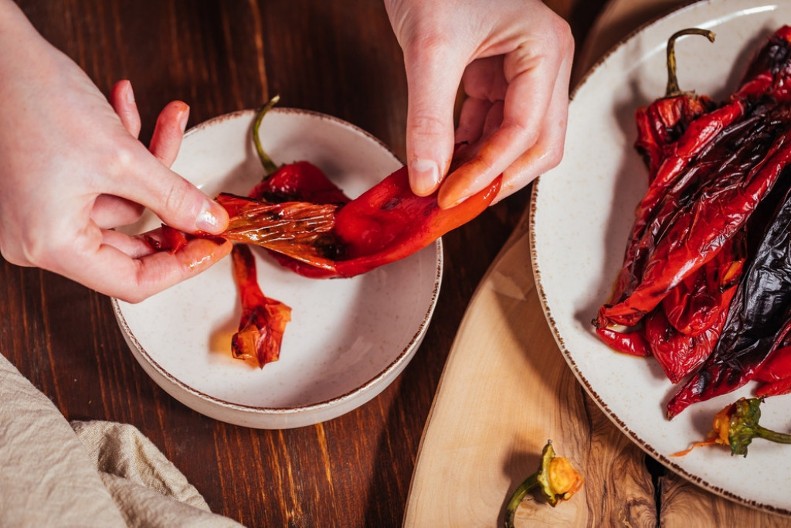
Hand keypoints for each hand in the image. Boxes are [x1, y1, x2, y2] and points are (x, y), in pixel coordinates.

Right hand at [0, 2, 229, 301]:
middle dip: (170, 205)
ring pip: (122, 203)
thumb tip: (211, 223)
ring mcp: (41, 212)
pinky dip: (125, 152)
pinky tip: (127, 106)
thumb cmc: (34, 100)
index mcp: (51, 244)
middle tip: (206, 195)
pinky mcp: (46, 186)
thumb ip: (174, 197)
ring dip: (151, 162)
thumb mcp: (121, 157)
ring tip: (167, 118)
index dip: (181, 265)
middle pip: (130, 242)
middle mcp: (40, 237)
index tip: (213, 245)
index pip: (131, 282)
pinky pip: (102, 182)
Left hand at [384, 0, 573, 206]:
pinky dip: (470, 150)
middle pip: (536, 145)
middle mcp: (543, 64)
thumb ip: (428, 118)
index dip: (487, 172)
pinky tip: (444, 163)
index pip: (525, 131)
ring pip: (516, 142)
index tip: (449, 196)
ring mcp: (522, 72)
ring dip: (482, 169)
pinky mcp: (496, 77)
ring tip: (445, 189)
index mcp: (545, 50)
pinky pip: (492, 127)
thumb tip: (426, 178)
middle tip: (457, 204)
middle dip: (497, 178)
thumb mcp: (430, 48)